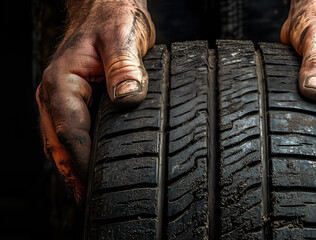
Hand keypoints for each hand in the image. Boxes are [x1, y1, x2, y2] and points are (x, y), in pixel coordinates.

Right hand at [36, 0, 154, 204]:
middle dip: (75, 178)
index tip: (96, 191)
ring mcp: (64, 102)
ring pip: (64, 145)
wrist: (106, 8)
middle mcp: (57, 96)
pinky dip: (81, 156)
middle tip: (93, 207)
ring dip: (76, 171)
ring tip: (93, 198)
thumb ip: (124, 66)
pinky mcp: (77, 103)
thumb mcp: (122, 36)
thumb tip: (128, 98)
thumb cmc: (113, 17)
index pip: (71, 134)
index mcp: (61, 84)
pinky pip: (75, 136)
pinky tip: (95, 169)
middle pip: (61, 147)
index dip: (83, 166)